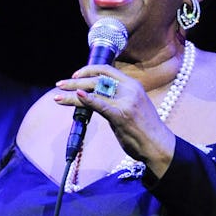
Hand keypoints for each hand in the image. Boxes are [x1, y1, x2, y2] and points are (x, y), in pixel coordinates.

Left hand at [55, 65, 175, 174]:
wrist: (158, 145)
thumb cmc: (144, 129)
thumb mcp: (133, 106)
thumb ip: (118, 98)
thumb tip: (97, 97)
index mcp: (132, 85)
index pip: (106, 70)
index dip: (88, 70)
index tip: (75, 75)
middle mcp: (129, 90)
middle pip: (97, 80)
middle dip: (75, 81)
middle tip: (59, 84)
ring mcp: (126, 102)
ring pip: (94, 92)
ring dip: (73, 93)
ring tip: (57, 94)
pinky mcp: (121, 116)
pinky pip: (101, 105)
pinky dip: (88, 100)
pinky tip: (77, 96)